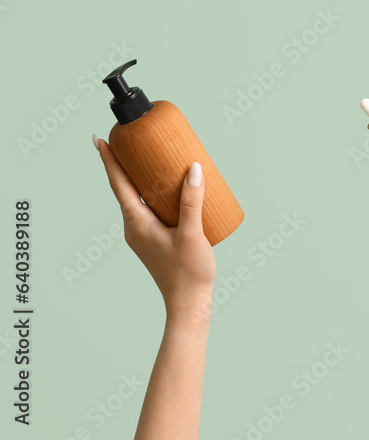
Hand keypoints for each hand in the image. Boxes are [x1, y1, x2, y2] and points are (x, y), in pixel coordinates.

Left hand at [95, 135, 214, 320]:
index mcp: (136, 223)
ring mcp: (143, 234)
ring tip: (153, 160)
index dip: (109, 161)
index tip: (99, 139)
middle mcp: (134, 227)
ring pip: (139, 198)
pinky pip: (150, 208)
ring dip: (141, 178)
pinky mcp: (155, 238)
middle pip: (125, 188)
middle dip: (125, 163)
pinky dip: (155, 193)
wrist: (188, 303)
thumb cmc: (188, 272)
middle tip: (129, 140)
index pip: (118, 185)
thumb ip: (192, 201)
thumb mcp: (192, 234)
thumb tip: (194, 169)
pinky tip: (171, 190)